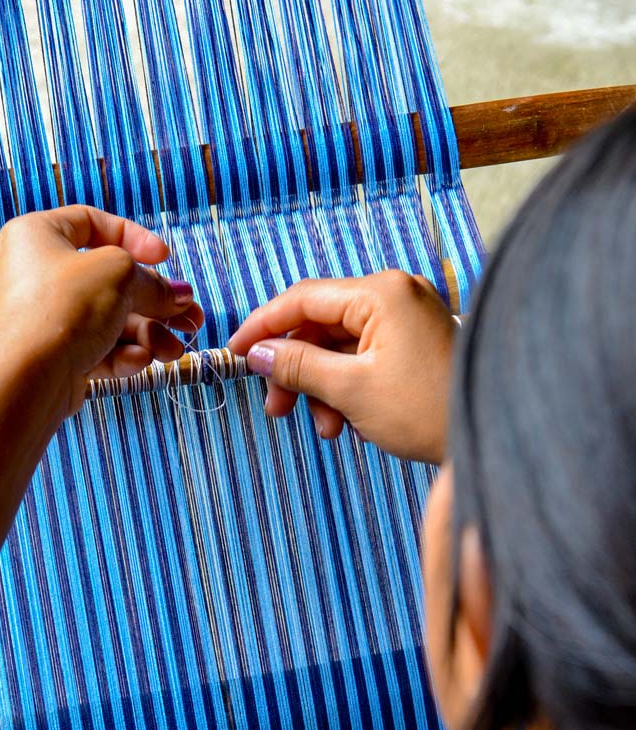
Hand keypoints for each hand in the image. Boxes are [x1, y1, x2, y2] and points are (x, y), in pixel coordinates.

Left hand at [0, 205, 203, 411]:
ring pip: (105, 320)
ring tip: (174, 351)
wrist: (24, 380)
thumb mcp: (121, 276)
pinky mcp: (49, 357)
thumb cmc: (62, 309)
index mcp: (35, 236)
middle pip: (108, 282)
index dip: (134, 238)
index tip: (165, 258)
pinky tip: (140, 362)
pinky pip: (92, 348)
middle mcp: (33, 275)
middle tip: (189, 318)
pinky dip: (120, 354)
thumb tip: (179, 296)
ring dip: (147, 335)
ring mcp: (40, 319)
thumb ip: (153, 283)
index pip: (91, 222)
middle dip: (154, 303)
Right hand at [228, 270, 455, 463]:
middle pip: (319, 326)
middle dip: (295, 370)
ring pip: (339, 348)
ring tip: (325, 428)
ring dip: (321, 388)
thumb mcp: (350, 390)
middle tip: (277, 408)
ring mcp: (406, 320)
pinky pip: (363, 360)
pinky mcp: (412, 345)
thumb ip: (297, 366)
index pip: (302, 299)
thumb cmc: (430, 410)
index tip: (235, 353)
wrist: (494, 436)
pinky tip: (349, 424)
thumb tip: (256, 354)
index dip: (262, 327)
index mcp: (381, 293)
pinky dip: (347, 390)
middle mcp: (394, 297)